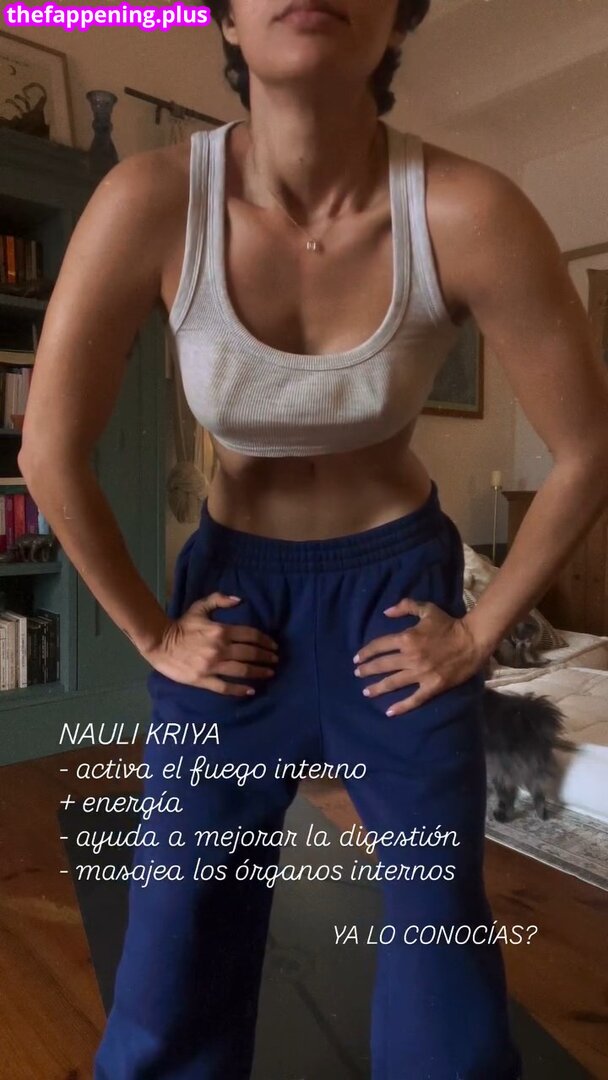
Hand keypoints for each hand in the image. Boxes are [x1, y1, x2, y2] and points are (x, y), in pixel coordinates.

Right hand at [144, 592, 278, 695]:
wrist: (160, 643)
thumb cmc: (182, 625)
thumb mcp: (199, 607)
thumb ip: (219, 600)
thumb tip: (239, 600)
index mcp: (221, 630)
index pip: (251, 635)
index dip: (265, 641)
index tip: (274, 645)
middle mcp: (220, 649)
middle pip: (250, 653)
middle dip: (266, 657)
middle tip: (275, 660)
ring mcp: (212, 666)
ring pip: (242, 670)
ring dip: (259, 672)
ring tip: (269, 673)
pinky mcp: (203, 680)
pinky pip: (226, 686)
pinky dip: (240, 689)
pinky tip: (251, 690)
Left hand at [352, 597, 484, 715]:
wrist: (473, 640)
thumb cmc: (449, 624)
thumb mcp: (427, 609)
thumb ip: (405, 607)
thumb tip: (385, 612)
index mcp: (406, 638)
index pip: (379, 646)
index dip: (366, 653)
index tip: (357, 658)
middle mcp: (410, 657)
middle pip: (382, 666)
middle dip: (367, 671)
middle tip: (358, 674)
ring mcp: (421, 674)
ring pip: (393, 683)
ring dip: (377, 688)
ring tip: (366, 692)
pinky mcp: (432, 686)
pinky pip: (414, 699)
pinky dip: (401, 706)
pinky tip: (389, 712)